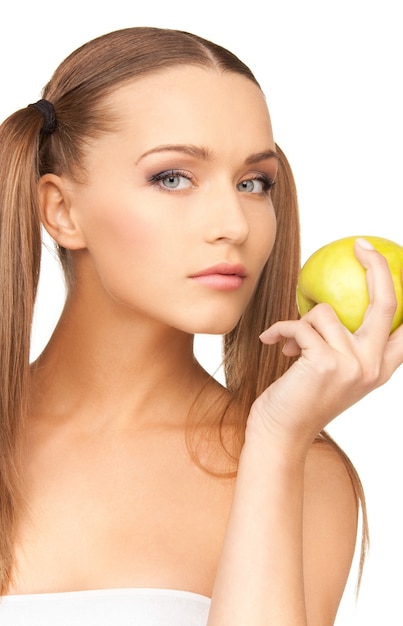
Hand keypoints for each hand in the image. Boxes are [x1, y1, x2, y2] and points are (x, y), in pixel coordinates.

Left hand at [250, 238, 402, 452]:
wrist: (280, 433)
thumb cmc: (300, 398)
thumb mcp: (330, 372)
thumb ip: (341, 345)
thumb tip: (328, 305)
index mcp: (380, 368)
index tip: (389, 260)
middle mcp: (373, 367)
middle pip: (386, 302)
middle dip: (377, 266)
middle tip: (360, 244)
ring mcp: (353, 365)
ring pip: (325, 312)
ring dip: (299, 322)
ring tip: (289, 342)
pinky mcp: (327, 362)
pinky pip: (300, 324)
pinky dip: (280, 329)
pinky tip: (271, 340)